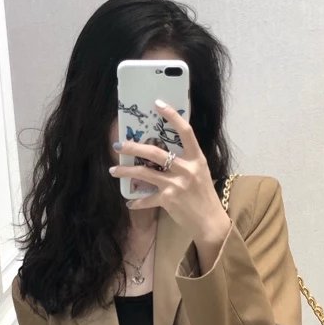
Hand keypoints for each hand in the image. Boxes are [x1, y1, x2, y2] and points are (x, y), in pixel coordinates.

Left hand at [108, 100, 230, 242]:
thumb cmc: (204, 195)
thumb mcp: (200, 173)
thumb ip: (185, 161)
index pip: (186, 132)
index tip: (158, 104)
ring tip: (113, 169)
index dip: (172, 116)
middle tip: (118, 144)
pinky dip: (137, 202)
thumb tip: (164, 152)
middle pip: (155, 152)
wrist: (210, 220)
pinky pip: (147, 198)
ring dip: (126, 170)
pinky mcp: (168, 200)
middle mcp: (186, 169)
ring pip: (144, 173)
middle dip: (134, 147)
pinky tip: (129, 202)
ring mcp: (176, 184)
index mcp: (196, 159)